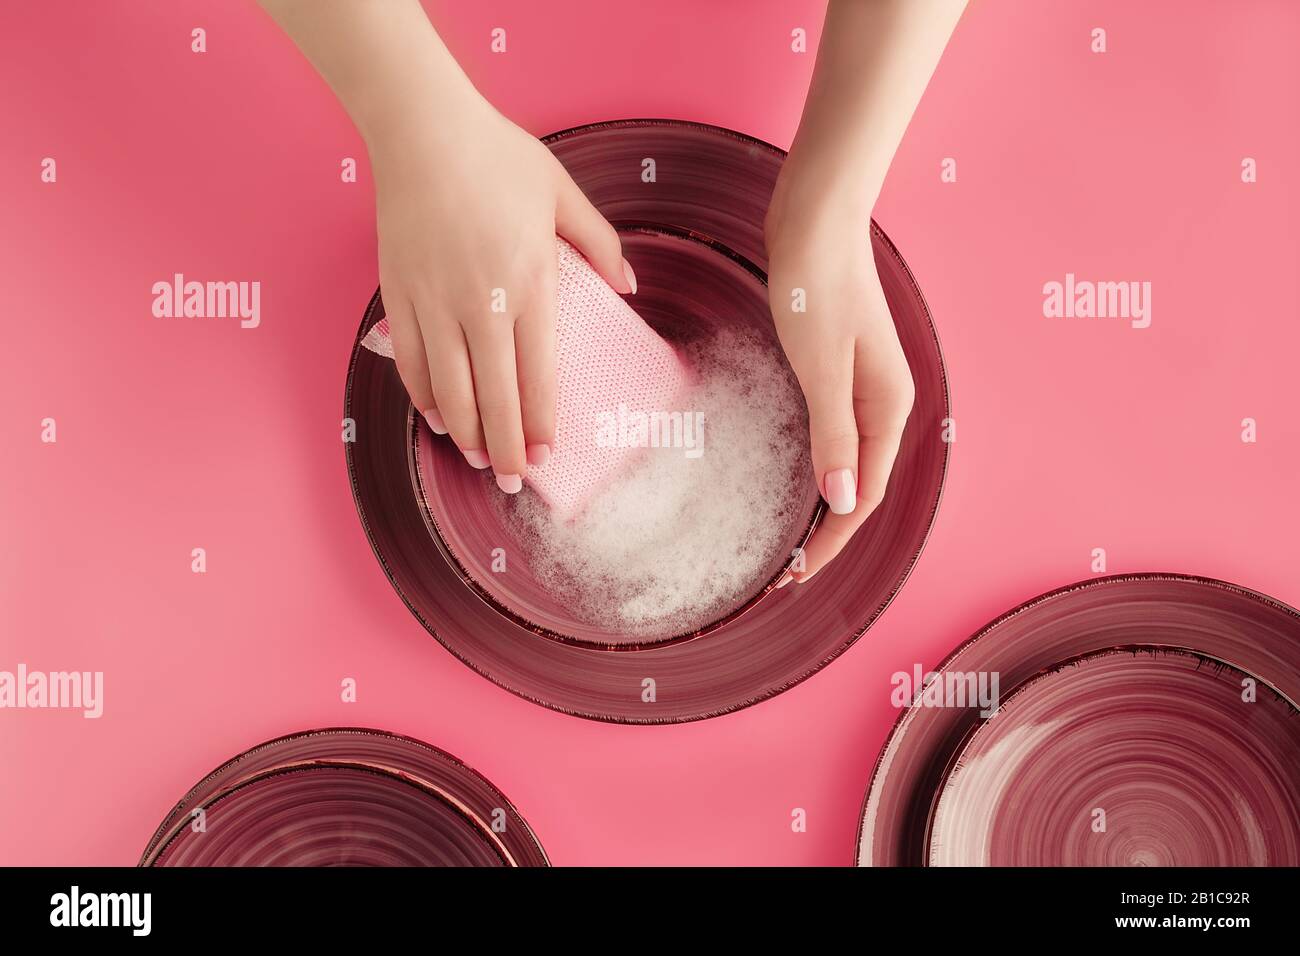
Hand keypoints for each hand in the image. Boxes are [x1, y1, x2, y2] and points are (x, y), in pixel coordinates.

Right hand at [371, 105, 631, 491]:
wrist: (423, 129)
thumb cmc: (498, 156)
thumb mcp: (563, 194)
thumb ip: (600, 244)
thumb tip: (630, 286)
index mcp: (530, 283)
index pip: (538, 376)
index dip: (540, 424)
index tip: (546, 456)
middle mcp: (480, 303)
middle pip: (493, 398)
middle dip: (504, 448)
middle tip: (512, 481)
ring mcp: (434, 302)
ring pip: (448, 389)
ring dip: (464, 432)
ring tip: (476, 458)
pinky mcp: (398, 295)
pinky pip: (410, 361)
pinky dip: (423, 395)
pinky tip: (437, 416)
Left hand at [765, 193, 914, 584]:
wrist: (814, 219)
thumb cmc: (815, 286)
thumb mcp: (823, 367)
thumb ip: (834, 436)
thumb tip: (843, 499)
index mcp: (889, 406)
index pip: (865, 493)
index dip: (834, 539)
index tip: (797, 573)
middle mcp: (885, 401)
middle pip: (863, 483)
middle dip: (832, 530)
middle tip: (790, 570)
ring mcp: (865, 385)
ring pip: (851, 461)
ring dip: (828, 501)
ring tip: (796, 539)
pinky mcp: (841, 368)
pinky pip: (837, 433)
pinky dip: (822, 465)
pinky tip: (803, 478)